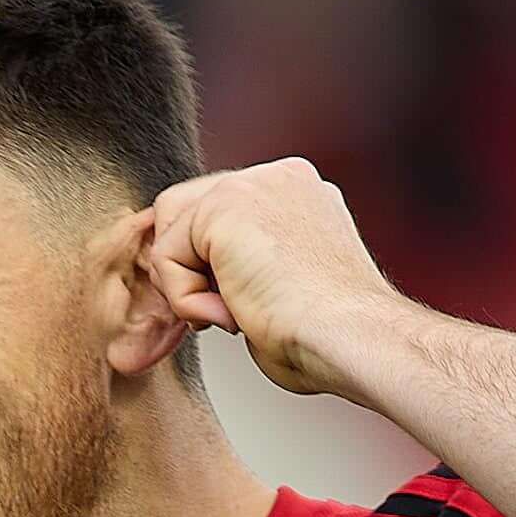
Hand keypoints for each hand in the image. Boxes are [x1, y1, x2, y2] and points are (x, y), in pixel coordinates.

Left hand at [128, 158, 406, 398]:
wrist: (349, 340)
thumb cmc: (326, 338)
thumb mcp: (286, 285)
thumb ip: (249, 263)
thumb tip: (208, 275)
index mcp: (299, 194)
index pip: (220, 214)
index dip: (210, 267)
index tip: (240, 309)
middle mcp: (277, 177)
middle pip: (185, 211)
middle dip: (188, 269)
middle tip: (225, 314)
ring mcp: (252, 184)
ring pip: (172, 233)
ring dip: (187, 287)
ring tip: (235, 315)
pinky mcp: (224, 206)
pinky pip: (166, 255)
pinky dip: (184, 299)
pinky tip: (232, 314)